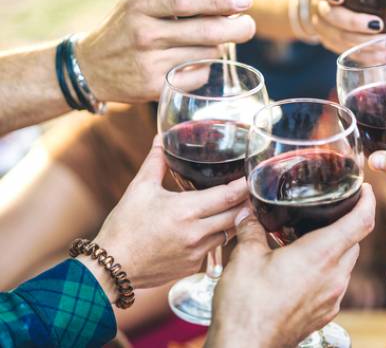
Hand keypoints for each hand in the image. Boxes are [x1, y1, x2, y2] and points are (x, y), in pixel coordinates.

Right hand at [76, 0, 255, 102]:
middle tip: (250, 24)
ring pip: (207, 54)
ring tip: (209, 40)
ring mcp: (151, 63)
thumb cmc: (122, 25)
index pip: (186, 0)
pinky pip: (199, 75)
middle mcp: (146, 34)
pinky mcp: (157, 87)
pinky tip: (192, 60)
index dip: (219, 0)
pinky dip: (204, 67)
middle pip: (205, 32)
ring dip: (218, 46)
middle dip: (237, 28)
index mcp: (141, 5)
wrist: (90, 68)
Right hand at [93, 137, 247, 288]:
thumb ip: (156, 161)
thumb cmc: (124, 226)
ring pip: (228, 233)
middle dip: (246, 202)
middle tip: (252, 190)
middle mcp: (196, 233)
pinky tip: (208, 228)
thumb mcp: (140, 189)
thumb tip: (161, 138)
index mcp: (185, 210)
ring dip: (233, 220)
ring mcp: (196, 252)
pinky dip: (214, 237)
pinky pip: (213, 249)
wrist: (110, 268)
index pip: (228, 196)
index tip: (253, 176)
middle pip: (237, 215)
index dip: (244, 185)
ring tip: (235, 206)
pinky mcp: (192, 266)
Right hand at [206, 184, 375, 347]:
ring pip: (345, 263)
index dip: (368, 200)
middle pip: (355, 241)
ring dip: (334, 248)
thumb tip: (249, 213)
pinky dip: (325, 270)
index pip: (362, 221)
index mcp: (322, 254)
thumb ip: (252, 229)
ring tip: (308, 238)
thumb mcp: (245, 257)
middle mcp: (335, 276)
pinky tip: (300, 269)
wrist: (246, 347)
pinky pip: (334, 284)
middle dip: (347, 222)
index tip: (366, 188)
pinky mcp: (324, 314)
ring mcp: (332, 298)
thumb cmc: (247, 305)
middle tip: (329, 209)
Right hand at [309, 0, 385, 52]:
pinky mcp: (331, 44)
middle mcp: (320, 10)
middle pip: (334, 19)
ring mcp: (323, 30)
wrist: (314, 6)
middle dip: (357, 24)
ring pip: (342, 39)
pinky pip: (348, 53)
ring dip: (368, 44)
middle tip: (379, 25)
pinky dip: (368, 57)